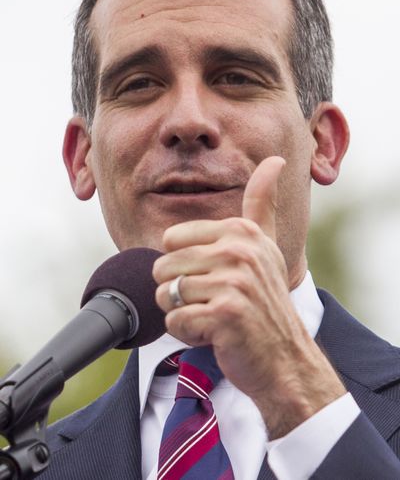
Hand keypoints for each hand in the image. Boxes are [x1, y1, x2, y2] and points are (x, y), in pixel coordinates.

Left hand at [154, 156, 344, 437]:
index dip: (184, 267)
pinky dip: (187, 334)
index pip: (171, 241)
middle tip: (212, 303)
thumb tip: (275, 159)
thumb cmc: (267, 301)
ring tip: (213, 319)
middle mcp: (239, 251)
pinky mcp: (225, 313)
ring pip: (165, 295)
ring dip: (183, 314)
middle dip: (179, 293)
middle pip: (163, 267)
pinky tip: (214, 336)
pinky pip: (174, 321)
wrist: (285, 358)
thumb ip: (262, 203)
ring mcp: (234, 281)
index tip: (215, 279)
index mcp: (242, 231)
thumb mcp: (266, 246)